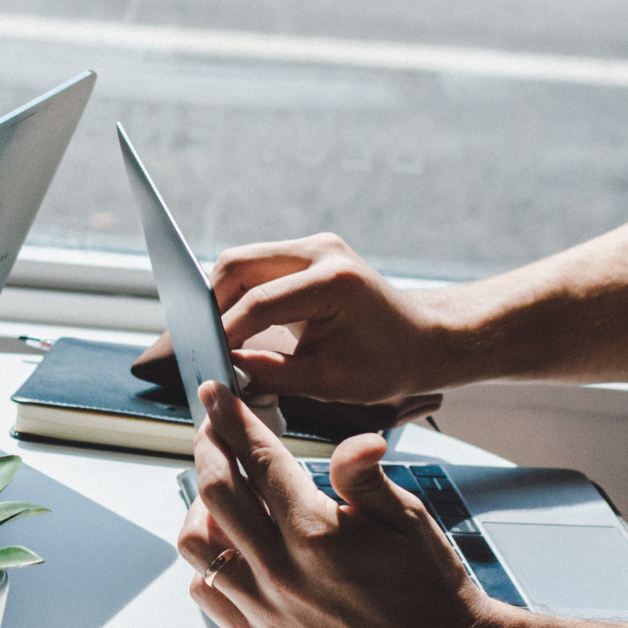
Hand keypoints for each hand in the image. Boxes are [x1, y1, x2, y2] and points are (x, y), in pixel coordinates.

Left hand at [177, 380, 502, 627]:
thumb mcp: (409, 520)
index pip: (258, 460)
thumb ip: (366, 477)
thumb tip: (356, 439)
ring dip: (201, 508)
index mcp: (318, 535)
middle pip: (214, 493)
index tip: (216, 394)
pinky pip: (206, 592)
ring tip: (222, 492)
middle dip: (208, 449)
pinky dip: (207, 563)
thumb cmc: (430, 587)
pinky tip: (231, 547)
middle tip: (213, 432)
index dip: (232, 419)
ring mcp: (266, 611)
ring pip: (197, 545)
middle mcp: (282, 573)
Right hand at [208, 233, 462, 402]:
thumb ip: (270, 375)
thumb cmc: (388, 363)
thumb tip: (223, 373)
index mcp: (332, 281)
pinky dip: (239, 294)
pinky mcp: (307, 254)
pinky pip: (257, 267)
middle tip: (202, 345)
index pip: (257, 302)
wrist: (425, 339)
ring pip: (241, 262)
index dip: (224, 334)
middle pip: (237, 265)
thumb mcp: (328, 381)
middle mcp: (320, 251)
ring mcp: (314, 247)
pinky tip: (236, 326)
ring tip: (217, 338)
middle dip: (212, 306)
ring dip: (222, 298)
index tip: (207, 361)